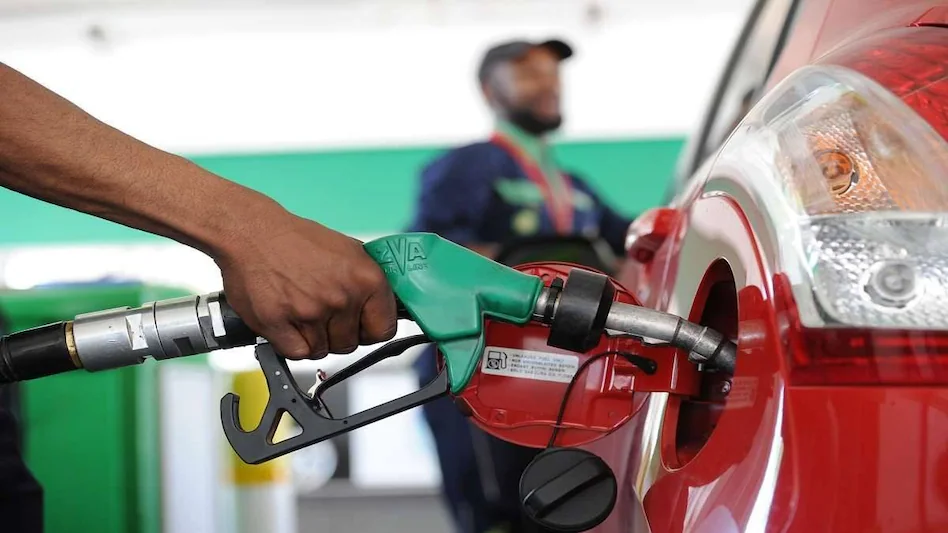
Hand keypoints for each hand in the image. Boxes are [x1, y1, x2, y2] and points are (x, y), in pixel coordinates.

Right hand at [213, 208, 396, 358]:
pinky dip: (291, 342)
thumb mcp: (349, 250)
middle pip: (351, 343)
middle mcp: (342, 297)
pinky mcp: (280, 324)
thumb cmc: (297, 240)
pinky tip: (288, 320)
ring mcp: (310, 312)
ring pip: (323, 350)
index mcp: (366, 278)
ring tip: (301, 309)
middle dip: (337, 333)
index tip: (361, 325)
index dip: (370, 329)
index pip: (384, 329)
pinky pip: (297, 353)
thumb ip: (370, 282)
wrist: (252, 231)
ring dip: (313, 337)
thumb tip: (387, 307)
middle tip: (322, 310)